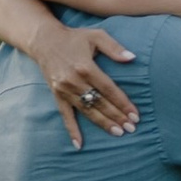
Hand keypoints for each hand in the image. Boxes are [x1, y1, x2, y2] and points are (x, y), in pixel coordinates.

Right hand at [40, 26, 137, 147]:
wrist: (44, 40)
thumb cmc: (74, 37)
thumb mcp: (96, 36)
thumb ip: (114, 48)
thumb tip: (132, 58)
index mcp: (86, 67)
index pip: (109, 90)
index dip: (123, 103)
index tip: (135, 115)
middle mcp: (74, 81)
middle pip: (100, 103)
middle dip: (117, 116)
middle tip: (132, 128)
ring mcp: (64, 90)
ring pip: (87, 111)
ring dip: (103, 123)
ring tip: (118, 133)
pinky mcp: (56, 95)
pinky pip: (65, 115)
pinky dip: (72, 130)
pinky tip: (79, 144)